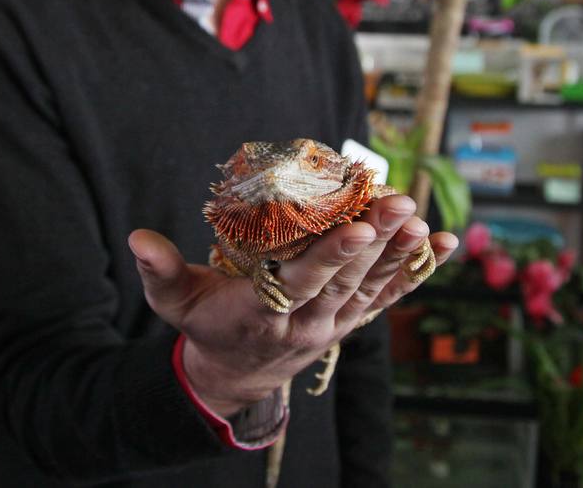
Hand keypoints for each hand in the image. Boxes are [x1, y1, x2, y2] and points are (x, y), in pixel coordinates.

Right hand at [128, 195, 456, 415]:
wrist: (235, 376)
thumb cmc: (205, 325)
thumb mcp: (174, 302)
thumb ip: (159, 270)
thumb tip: (138, 238)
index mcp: (263, 310)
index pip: (303, 281)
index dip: (333, 255)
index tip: (360, 228)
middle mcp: (305, 320)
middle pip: (347, 280)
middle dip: (378, 243)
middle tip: (402, 206)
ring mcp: (333, 324)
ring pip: (373, 288)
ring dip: (402, 256)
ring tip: (424, 222)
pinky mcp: (350, 322)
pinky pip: (389, 297)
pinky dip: (418, 273)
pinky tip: (444, 245)